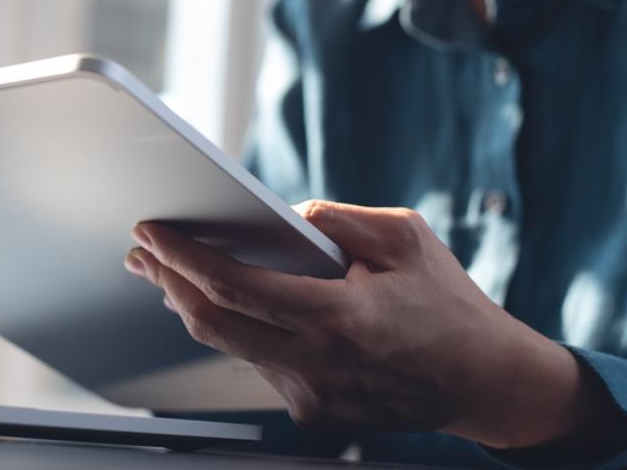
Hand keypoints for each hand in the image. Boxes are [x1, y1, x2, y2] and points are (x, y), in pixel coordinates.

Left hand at [124, 200, 613, 448]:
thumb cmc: (449, 306)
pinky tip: (225, 306)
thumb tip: (284, 214)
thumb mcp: (405, 238)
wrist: (485, 382)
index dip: (183, 258)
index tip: (153, 234)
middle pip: (213, 323)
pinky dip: (237, 330)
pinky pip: (259, 362)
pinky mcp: (312, 412)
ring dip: (197, 306)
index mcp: (339, 318)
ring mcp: (312, 395)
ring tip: (172, 273)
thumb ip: (338, 219)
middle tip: (142, 253)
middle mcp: (318, 364)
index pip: (235, 286)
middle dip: (168, 282)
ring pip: (232, 345)